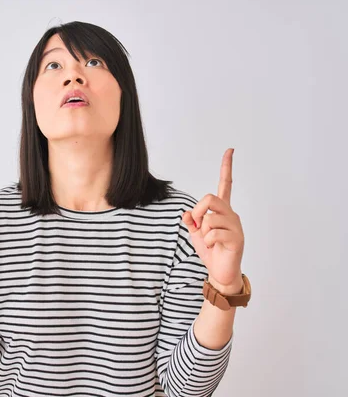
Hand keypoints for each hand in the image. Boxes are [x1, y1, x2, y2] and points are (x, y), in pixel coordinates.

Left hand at [182, 148, 244, 292]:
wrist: (220, 272)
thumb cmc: (210, 251)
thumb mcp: (195, 234)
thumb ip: (191, 221)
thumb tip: (187, 214)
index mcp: (222, 211)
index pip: (225, 184)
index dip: (227, 167)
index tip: (230, 150)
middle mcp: (231, 214)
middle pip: (210, 198)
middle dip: (198, 211)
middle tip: (197, 225)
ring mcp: (235, 226)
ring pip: (209, 218)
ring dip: (202, 231)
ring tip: (209, 241)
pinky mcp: (236, 238)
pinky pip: (212, 233)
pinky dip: (206, 241)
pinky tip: (213, 247)